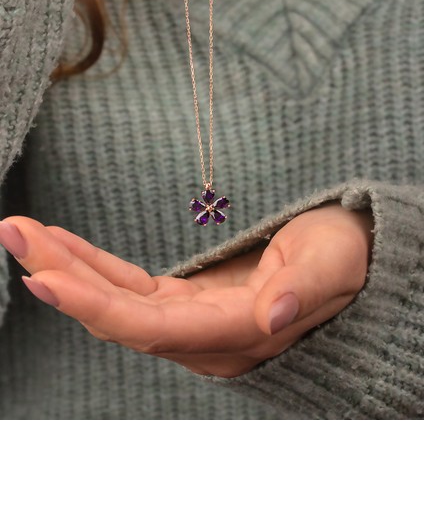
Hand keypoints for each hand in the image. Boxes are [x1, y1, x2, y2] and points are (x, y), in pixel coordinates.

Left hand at [0, 201, 373, 377]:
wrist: (346, 255)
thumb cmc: (342, 255)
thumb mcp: (330, 262)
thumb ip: (302, 289)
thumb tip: (273, 316)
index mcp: (236, 334)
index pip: (150, 328)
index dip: (94, 305)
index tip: (44, 277)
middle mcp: (204, 339)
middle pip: (118, 317)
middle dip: (62, 278)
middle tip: (14, 232)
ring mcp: (191, 322)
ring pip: (115, 304)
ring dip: (67, 270)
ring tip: (23, 233)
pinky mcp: (185, 303)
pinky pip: (128, 290)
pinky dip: (92, 267)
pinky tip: (62, 246)